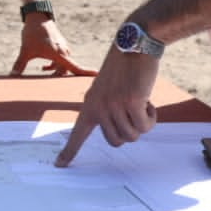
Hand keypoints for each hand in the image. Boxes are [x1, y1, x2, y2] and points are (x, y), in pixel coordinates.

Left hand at [10, 17, 95, 76]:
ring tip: (44, 74)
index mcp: (59, 54)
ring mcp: (63, 48)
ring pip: (63, 65)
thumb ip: (19, 65)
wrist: (36, 17)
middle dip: (60, 79)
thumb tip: (11, 76)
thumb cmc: (32, 33)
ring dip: (56, 72)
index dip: (86, 73)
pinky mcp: (60, 45)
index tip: (97, 75)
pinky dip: (55, 65)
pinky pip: (61, 59)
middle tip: (55, 90)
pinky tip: (44, 68)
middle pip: (67, 71)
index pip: (75, 67)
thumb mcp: (25, 50)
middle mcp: (64, 52)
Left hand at [54, 43, 162, 167]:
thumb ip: (107, 109)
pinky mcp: (131, 102)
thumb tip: (119, 134)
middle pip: (116, 142)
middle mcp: (98, 107)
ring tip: (141, 101)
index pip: (77, 133)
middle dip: (129, 132)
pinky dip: (152, 117)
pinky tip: (148, 100)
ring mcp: (114, 105)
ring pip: (132, 136)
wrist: (133, 44)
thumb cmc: (124, 68)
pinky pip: (145, 127)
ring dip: (143, 123)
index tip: (59, 165)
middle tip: (134, 113)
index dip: (69, 151)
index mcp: (89, 104)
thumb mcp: (107, 89)